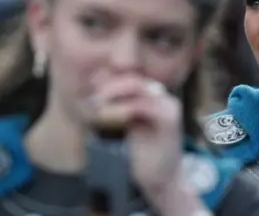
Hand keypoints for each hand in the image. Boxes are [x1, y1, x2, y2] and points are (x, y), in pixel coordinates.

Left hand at [88, 75, 187, 206]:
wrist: (163, 180)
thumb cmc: (142, 156)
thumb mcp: (124, 128)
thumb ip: (115, 110)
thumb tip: (93, 94)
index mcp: (152, 97)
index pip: (129, 78)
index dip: (108, 81)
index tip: (89, 90)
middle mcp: (162, 96)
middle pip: (133, 79)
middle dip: (109, 85)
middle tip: (91, 97)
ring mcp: (168, 105)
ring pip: (138, 86)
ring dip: (114, 93)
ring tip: (96, 102)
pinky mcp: (169, 118)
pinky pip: (143, 105)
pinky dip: (124, 107)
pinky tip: (108, 115)